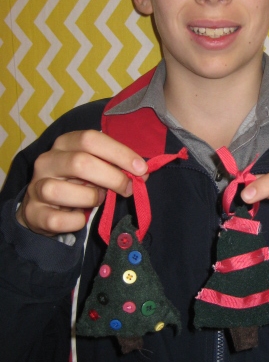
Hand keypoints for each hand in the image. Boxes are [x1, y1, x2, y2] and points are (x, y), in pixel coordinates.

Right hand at [17, 130, 147, 235]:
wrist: (44, 208)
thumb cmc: (77, 183)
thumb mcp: (95, 168)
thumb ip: (115, 166)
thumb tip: (142, 173)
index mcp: (65, 143)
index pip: (91, 139)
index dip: (119, 153)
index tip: (141, 168)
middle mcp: (47, 161)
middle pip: (80, 162)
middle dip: (112, 177)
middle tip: (128, 188)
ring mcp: (37, 187)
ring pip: (63, 191)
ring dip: (90, 198)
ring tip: (98, 199)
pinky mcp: (34, 213)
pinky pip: (58, 220)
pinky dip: (77, 222)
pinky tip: (81, 217)